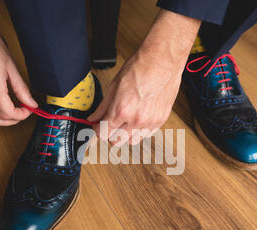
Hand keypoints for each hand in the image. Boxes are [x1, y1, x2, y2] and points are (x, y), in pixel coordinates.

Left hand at [88, 10, 200, 144]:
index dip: (98, 130)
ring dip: (126, 135)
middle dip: (110, 134)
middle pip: (117, 141)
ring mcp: (150, 121)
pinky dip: (140, 130)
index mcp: (121, 110)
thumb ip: (103, 106)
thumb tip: (94, 117)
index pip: (103, 133)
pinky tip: (137, 119)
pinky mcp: (161, 120)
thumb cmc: (140, 68)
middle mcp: (136, 119)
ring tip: (125, 122)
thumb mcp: (114, 86)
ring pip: (133, 141)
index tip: (97, 127)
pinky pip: (146, 134)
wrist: (162, 61)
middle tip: (110, 124)